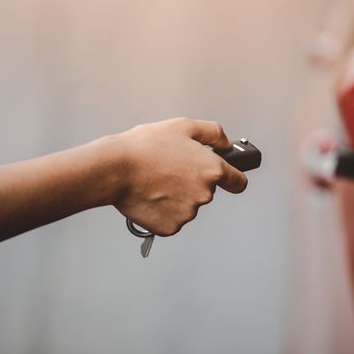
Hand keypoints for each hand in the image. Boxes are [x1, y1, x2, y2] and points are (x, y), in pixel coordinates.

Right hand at [112, 117, 247, 235]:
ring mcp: (188, 213)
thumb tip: (226, 143)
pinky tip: (150, 195)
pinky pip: (171, 219)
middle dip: (191, 182)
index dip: (233, 178)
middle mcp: (205, 194)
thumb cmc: (145, 146)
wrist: (115, 169)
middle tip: (169, 169)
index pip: (238, 182)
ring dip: (176, 197)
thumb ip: (213, 133)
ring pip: (187, 206)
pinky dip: (162, 211)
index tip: (229, 179)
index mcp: (212, 170)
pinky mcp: (171, 227)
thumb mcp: (183, 126)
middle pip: (206, 191)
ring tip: (155, 180)